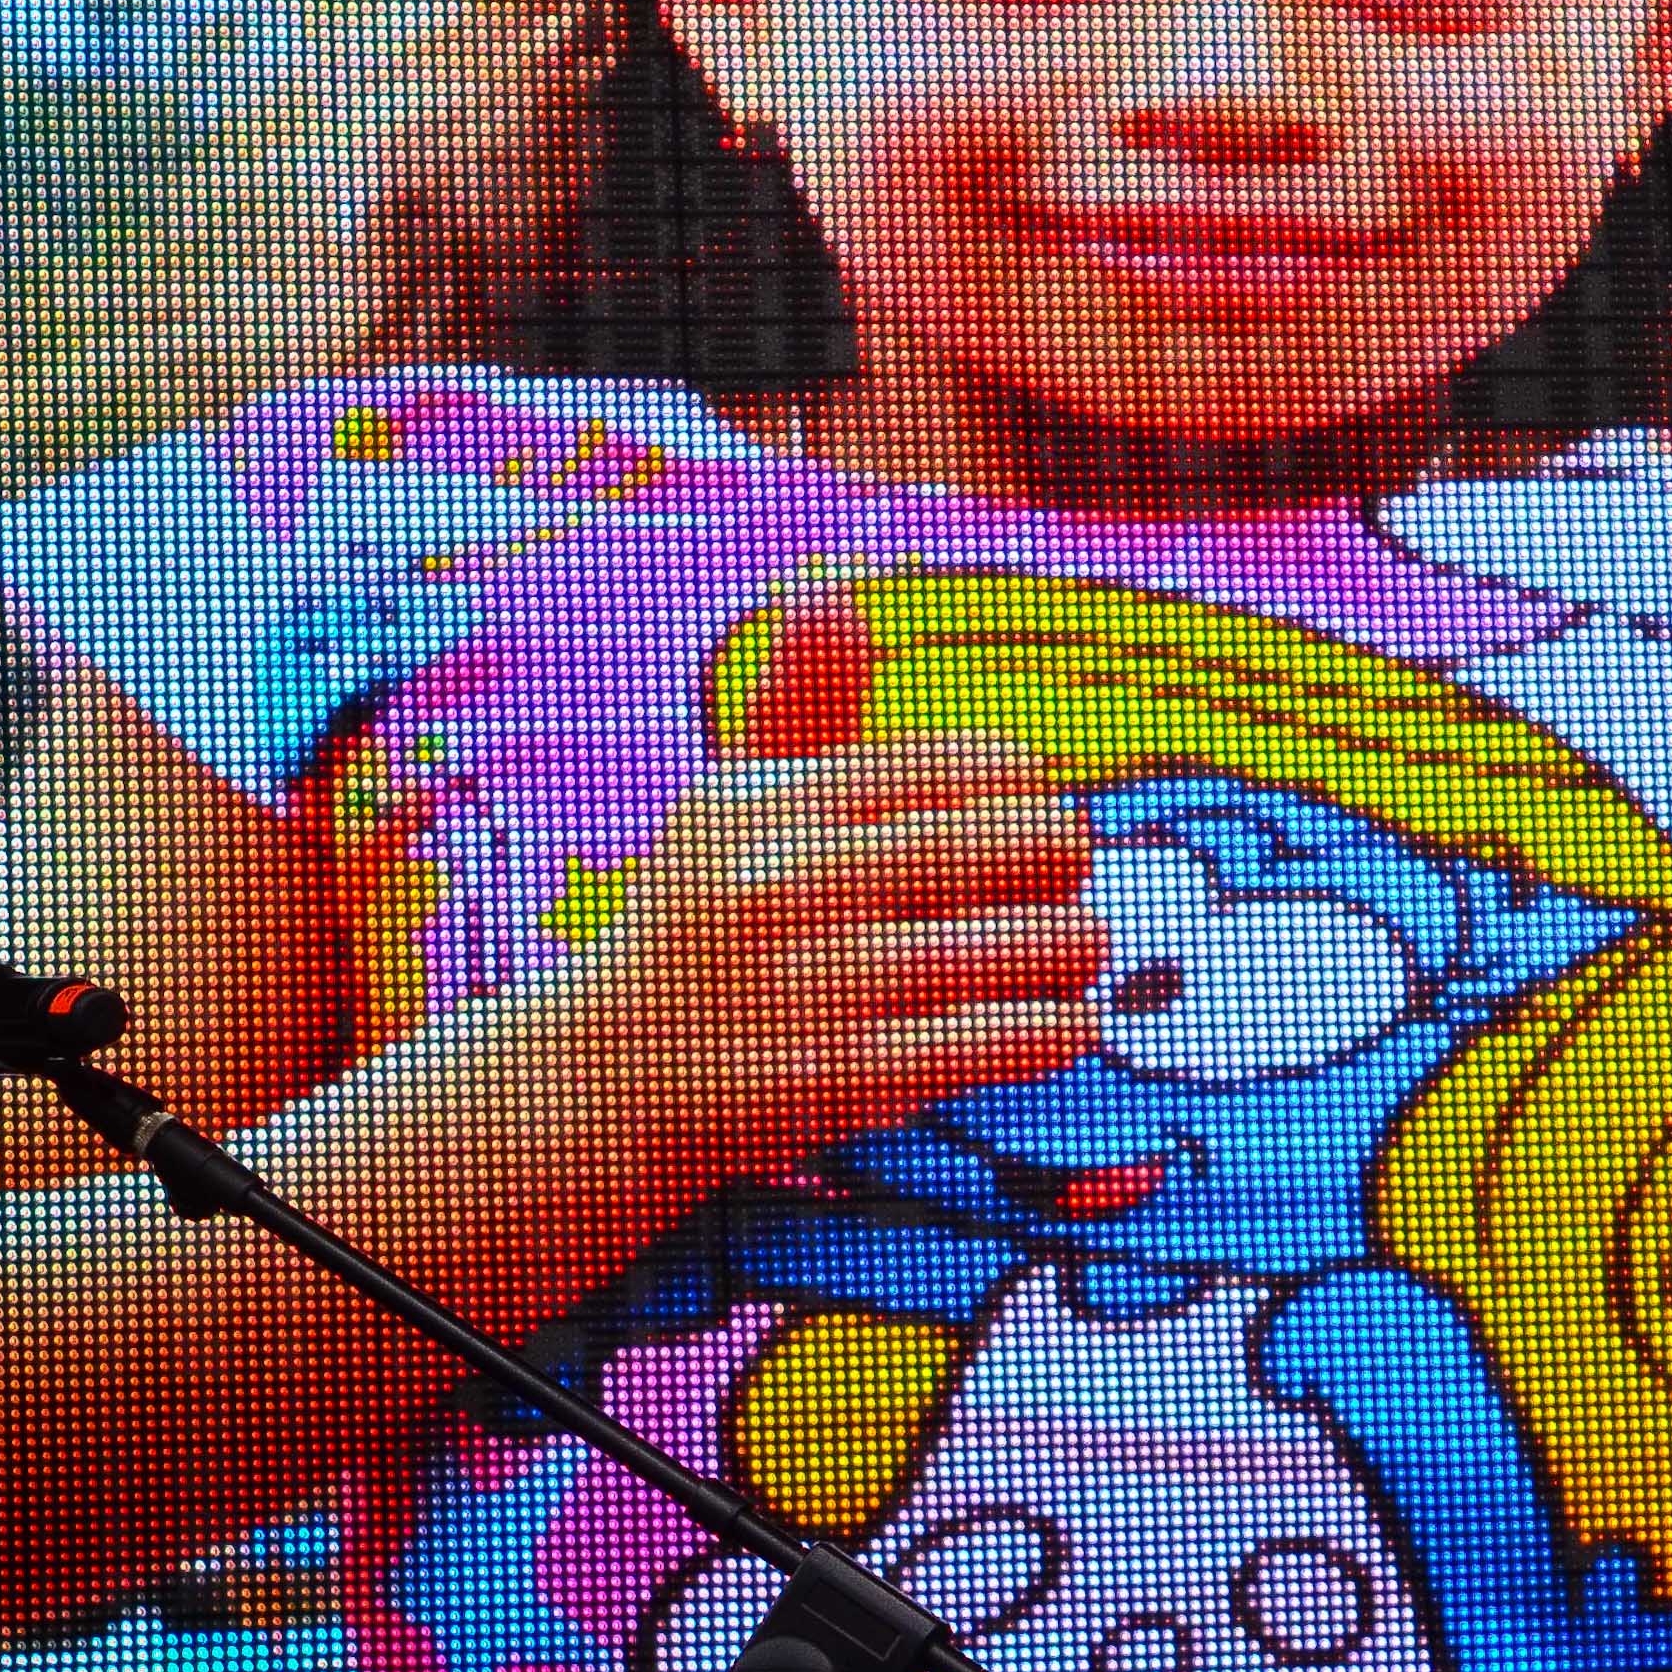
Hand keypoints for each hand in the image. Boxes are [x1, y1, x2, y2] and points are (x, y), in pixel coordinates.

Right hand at [512, 729, 1102, 1198]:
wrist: (596, 1082)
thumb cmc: (702, 922)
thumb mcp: (732, 805)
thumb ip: (801, 703)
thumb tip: (826, 589)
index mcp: (770, 796)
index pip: (978, 766)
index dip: (1030, 794)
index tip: (1025, 820)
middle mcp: (786, 879)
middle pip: (1019, 845)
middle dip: (1066, 865)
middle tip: (1064, 886)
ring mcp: (816, 983)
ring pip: (1026, 944)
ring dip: (1074, 951)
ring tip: (1069, 956)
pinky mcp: (844, 1078)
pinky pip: (1002, 1038)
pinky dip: (1058, 1029)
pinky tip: (1064, 1024)